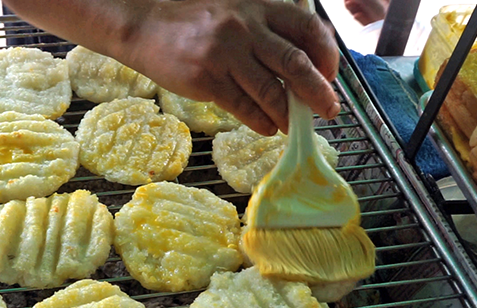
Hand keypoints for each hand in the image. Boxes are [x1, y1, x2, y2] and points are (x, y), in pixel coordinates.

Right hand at [117, 0, 340, 134]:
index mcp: (259, 7)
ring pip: (270, 91)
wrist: (146, 27)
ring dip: (287, 113)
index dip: (326, 54)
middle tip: (328, 110)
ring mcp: (225, 54)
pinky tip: (268, 127)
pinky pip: (243, 106)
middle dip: (317, 92)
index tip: (330, 75)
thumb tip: (301, 66)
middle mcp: (245, 27)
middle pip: (294, 63)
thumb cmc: (194, 24)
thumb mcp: (236, 12)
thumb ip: (266, 31)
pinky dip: (261, 121)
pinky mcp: (206, 79)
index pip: (307, 28)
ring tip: (292, 125)